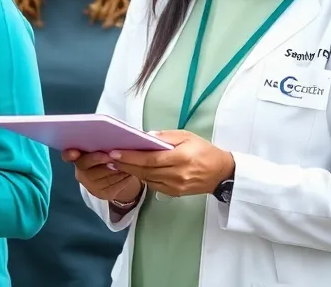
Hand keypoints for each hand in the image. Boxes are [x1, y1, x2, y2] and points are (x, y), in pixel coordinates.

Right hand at [64, 149, 143, 205]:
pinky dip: (122, 179)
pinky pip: (112, 185)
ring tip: (126, 161)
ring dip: (115, 168)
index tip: (75, 152)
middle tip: (110, 154)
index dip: (69, 154)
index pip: (67, 156)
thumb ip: (102, 144)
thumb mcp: (103, 148)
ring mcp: (90, 185)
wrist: (117, 178)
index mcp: (77, 157)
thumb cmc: (109, 156)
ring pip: (102, 176)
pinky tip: (129, 173)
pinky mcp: (101, 194)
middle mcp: (80, 172)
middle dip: (98, 159)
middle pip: (85, 165)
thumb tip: (109, 141)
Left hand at [109, 130, 234, 196]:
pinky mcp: (175, 193)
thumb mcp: (187, 136)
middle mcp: (177, 174)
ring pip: (148, 179)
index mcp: (181, 158)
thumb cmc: (204, 150)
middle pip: (145, 171)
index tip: (115, 152)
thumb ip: (166, 136)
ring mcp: (176, 186)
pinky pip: (154, 185)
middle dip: (125, 164)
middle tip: (109, 158)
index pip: (150, 159)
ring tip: (116, 163)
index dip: (131, 157)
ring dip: (131, 171)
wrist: (222, 173)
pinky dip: (143, 177)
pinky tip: (133, 170)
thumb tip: (146, 137)